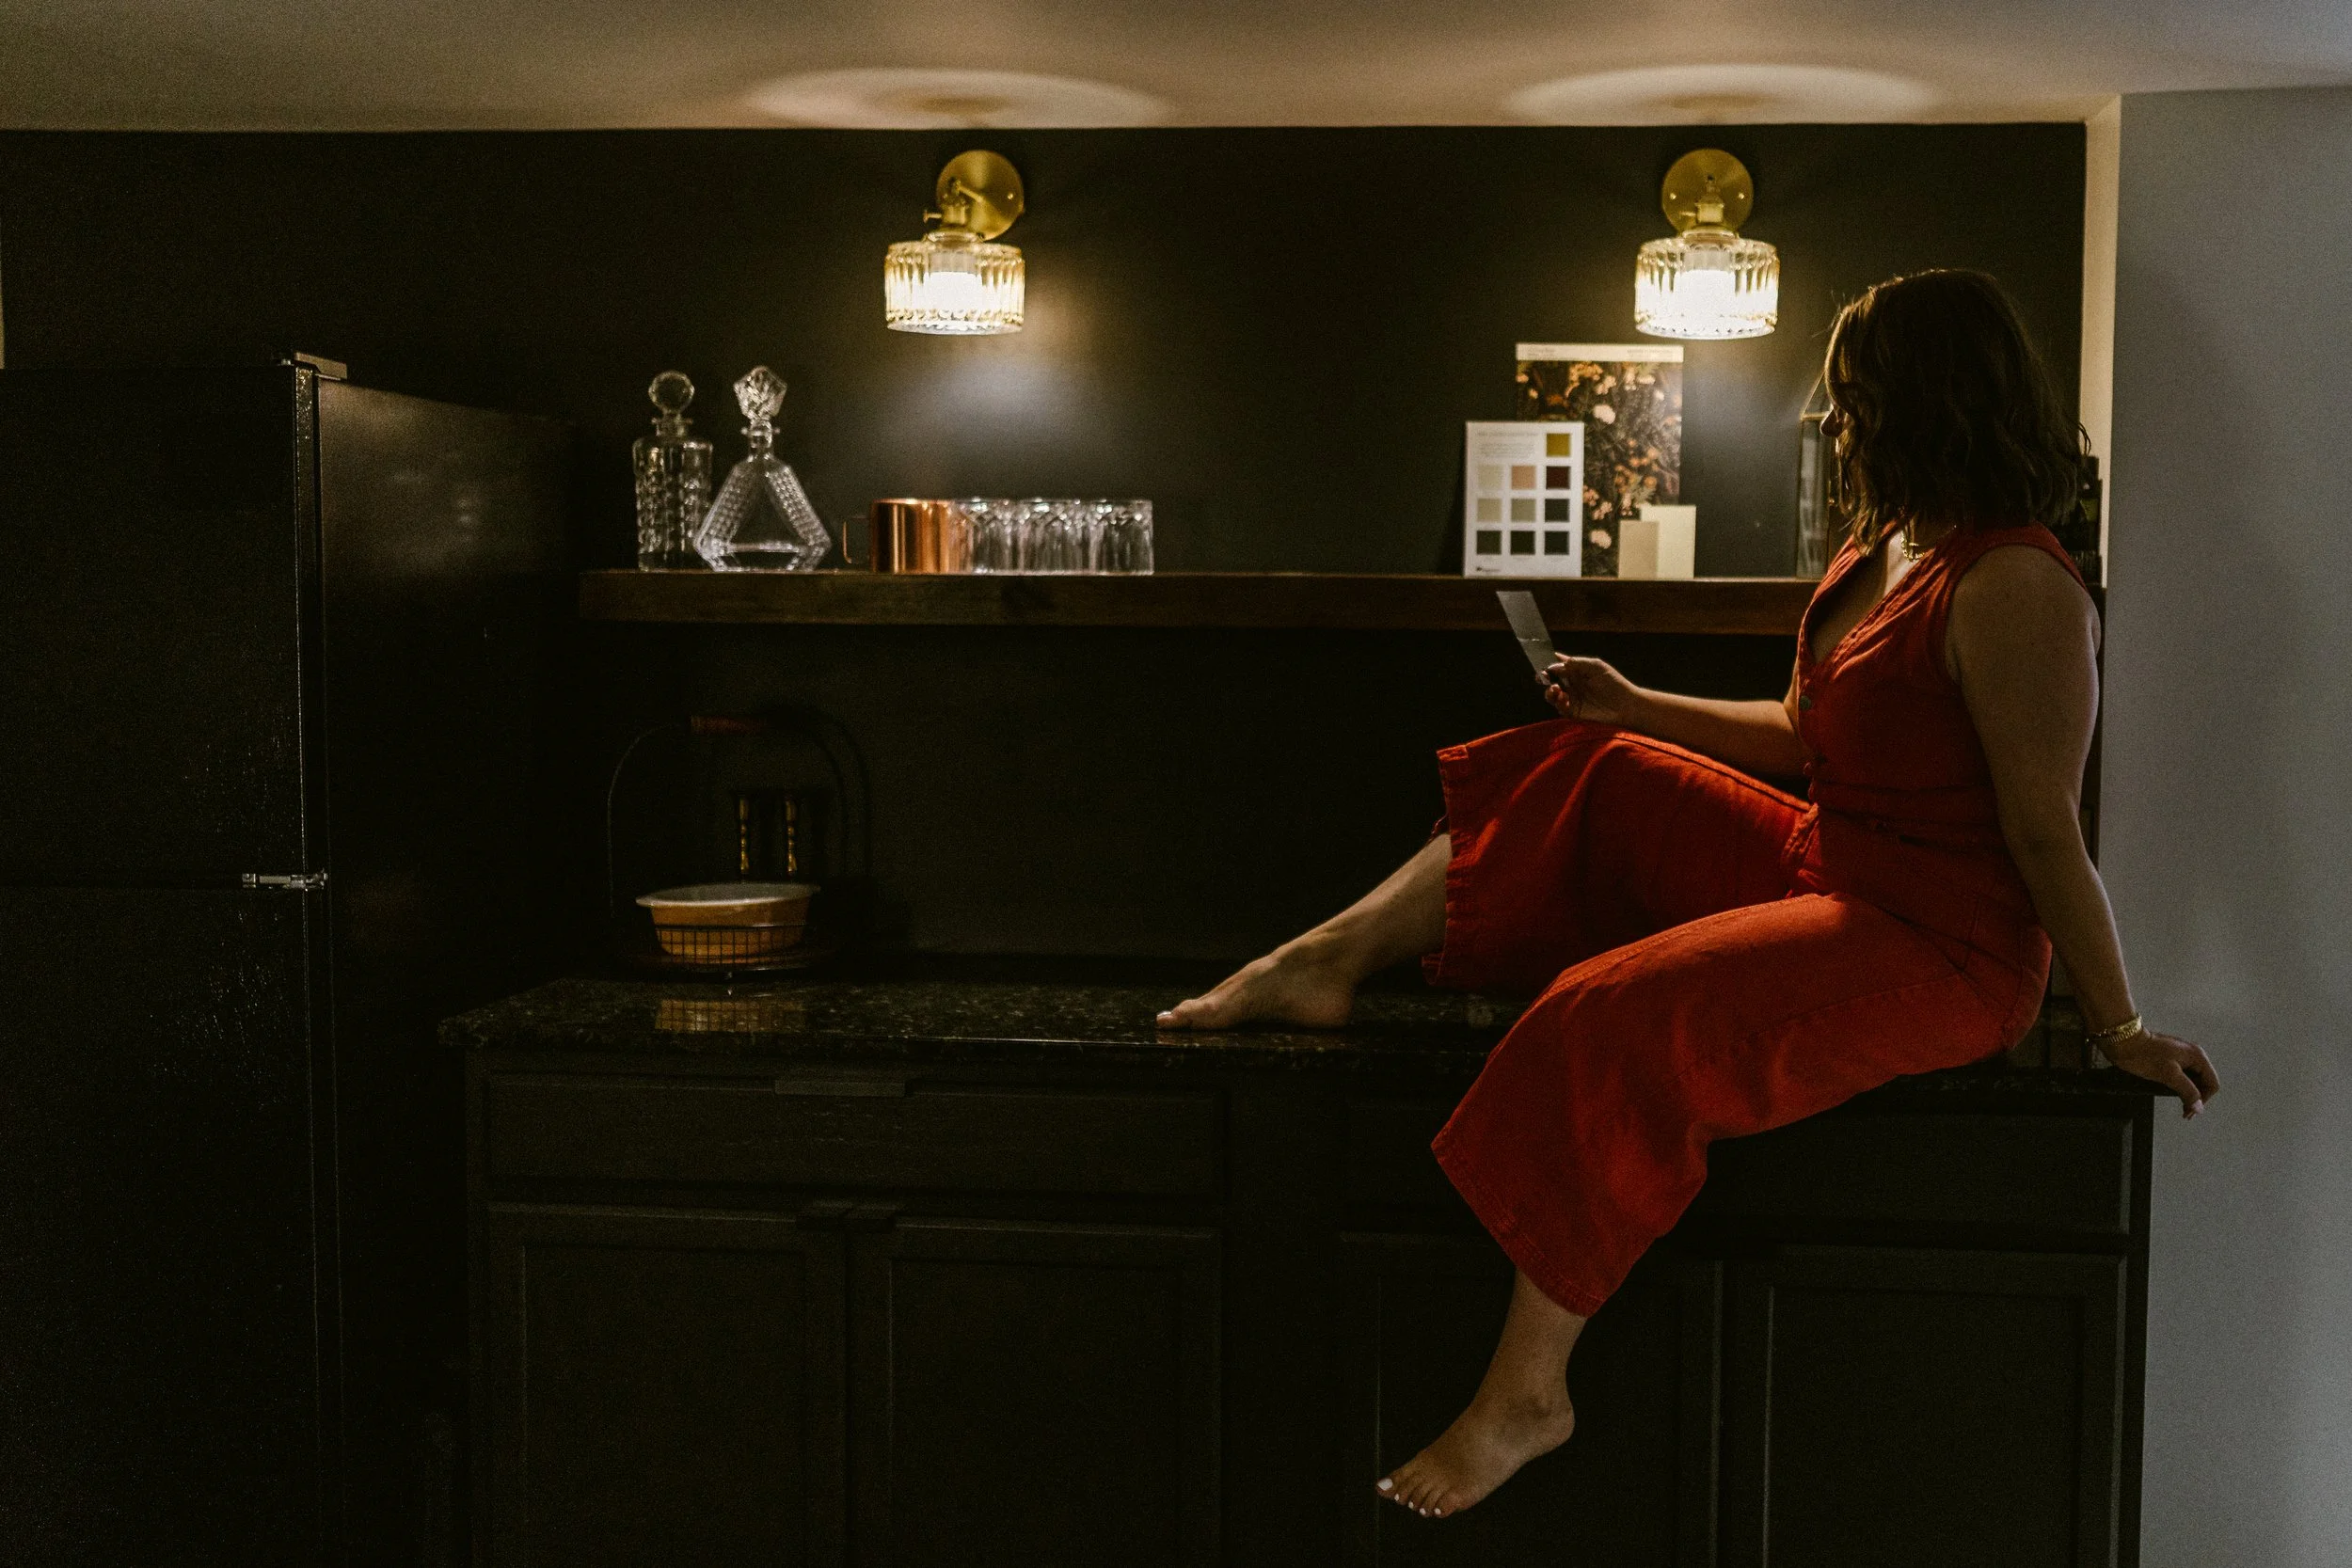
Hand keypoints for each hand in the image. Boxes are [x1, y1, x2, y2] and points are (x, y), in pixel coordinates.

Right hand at [1542, 656, 1646, 727]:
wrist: (1626, 705)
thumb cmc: (1614, 683)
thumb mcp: (1596, 666)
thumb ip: (1576, 663)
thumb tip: (1555, 664)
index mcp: (1578, 671)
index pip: (1559, 665)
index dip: (1550, 663)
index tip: (1543, 663)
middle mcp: (1573, 684)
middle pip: (1552, 680)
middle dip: (1544, 677)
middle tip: (1541, 676)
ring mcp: (1572, 698)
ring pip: (1552, 694)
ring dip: (1550, 691)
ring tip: (1555, 689)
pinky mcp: (1574, 712)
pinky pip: (1560, 707)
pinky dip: (1558, 703)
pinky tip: (1564, 698)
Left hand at [2099, 1026, 2220, 1118]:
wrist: (2123, 1041)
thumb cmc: (2144, 1055)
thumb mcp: (2169, 1075)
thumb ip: (2187, 1091)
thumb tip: (2199, 1108)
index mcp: (2197, 1056)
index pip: (2212, 1083)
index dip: (2204, 1099)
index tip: (2190, 1110)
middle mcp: (2193, 1055)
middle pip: (2203, 1082)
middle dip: (2197, 1098)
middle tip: (2185, 1113)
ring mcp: (2181, 1056)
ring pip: (2192, 1080)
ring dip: (2188, 1094)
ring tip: (2182, 1107)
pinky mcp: (2170, 1059)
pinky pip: (2182, 1076)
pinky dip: (2180, 1087)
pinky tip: (2173, 1094)